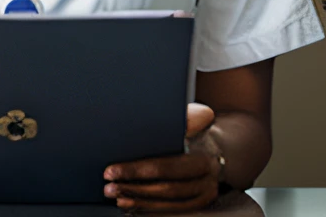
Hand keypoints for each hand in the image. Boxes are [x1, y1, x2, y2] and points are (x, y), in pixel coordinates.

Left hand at [103, 103, 223, 212]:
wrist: (216, 148)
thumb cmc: (196, 131)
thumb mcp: (190, 120)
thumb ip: (177, 120)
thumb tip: (150, 118)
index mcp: (203, 156)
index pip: (166, 166)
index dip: (136, 170)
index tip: (111, 170)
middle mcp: (209, 178)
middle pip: (167, 188)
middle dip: (134, 188)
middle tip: (109, 186)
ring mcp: (206, 194)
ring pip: (169, 203)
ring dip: (139, 202)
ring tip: (117, 196)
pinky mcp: (200, 205)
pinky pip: (174, 211)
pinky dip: (151, 209)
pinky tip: (132, 205)